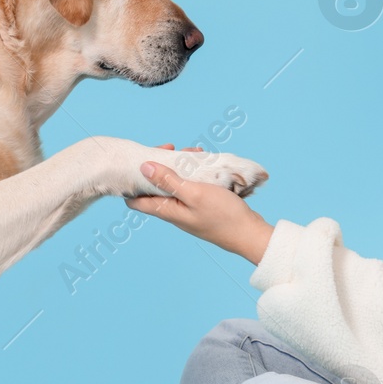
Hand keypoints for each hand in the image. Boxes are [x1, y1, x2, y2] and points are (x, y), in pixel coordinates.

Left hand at [128, 144, 274, 264]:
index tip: (146, 160)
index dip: (134, 180)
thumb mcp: (194, 193)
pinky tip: (204, 163)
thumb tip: (143, 168)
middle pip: (154, 187)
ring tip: (193, 152)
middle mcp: (172, 211)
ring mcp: (186, 210)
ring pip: (173, 185)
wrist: (249, 234)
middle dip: (160, 166)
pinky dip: (192, 173)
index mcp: (166, 210)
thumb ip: (168, 181)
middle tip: (174, 149)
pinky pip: (189, 187)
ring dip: (179, 167)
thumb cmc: (223, 216)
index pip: (134, 200)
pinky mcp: (199, 207)